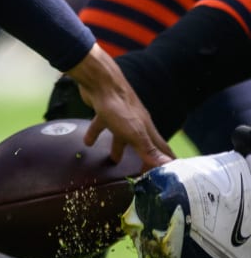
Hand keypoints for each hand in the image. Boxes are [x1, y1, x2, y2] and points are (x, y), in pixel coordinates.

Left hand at [66, 44, 173, 169]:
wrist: (99, 81)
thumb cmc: (119, 106)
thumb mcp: (135, 132)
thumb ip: (148, 149)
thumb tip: (167, 166)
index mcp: (146, 129)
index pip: (161, 148)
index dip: (166, 162)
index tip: (170, 176)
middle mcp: (136, 123)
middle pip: (141, 144)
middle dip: (142, 158)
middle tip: (140, 174)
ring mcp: (120, 116)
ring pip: (121, 136)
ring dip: (118, 149)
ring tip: (113, 162)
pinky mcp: (105, 111)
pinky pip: (101, 125)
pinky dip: (94, 135)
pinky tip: (87, 143)